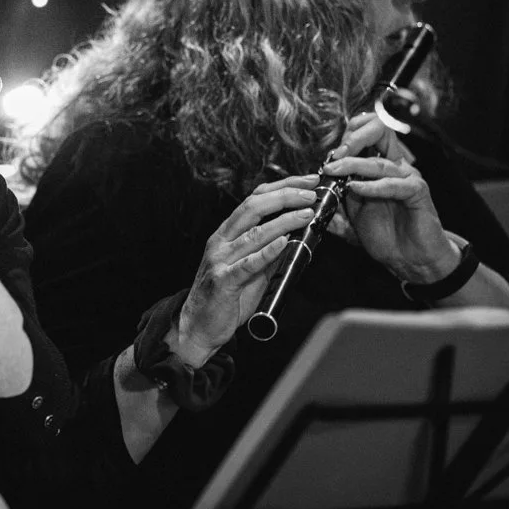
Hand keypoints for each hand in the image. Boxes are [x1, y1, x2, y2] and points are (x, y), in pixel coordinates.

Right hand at [176, 176, 319, 361]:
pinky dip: (267, 251)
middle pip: (253, 207)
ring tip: (306, 214)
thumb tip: (297, 236)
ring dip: (283, 221)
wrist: (198, 327)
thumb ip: (269, 252)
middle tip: (309, 193)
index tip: (306, 182)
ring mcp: (220, 260)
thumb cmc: (225, 297)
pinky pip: (247, 264)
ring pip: (253, 233)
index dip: (281, 186)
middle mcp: (221, 241)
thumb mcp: (250, 269)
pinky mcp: (223, 282)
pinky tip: (283, 242)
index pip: (254, 199)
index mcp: (226, 233)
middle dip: (284, 196)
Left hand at [323, 111, 413, 245]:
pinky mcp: (418, 192)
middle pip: (380, 132)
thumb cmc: (385, 235)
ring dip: (353, 165)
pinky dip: (373, 186)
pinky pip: (394, 184)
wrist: (409, 259)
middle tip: (333, 156)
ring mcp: (408, 177)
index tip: (329, 154)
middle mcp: (396, 166)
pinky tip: (355, 188)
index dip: (349, 136)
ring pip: (379, 163)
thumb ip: (338, 197)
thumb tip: (316, 187)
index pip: (369, 133)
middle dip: (354, 138)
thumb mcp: (353, 214)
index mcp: (381, 167)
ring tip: (334, 171)